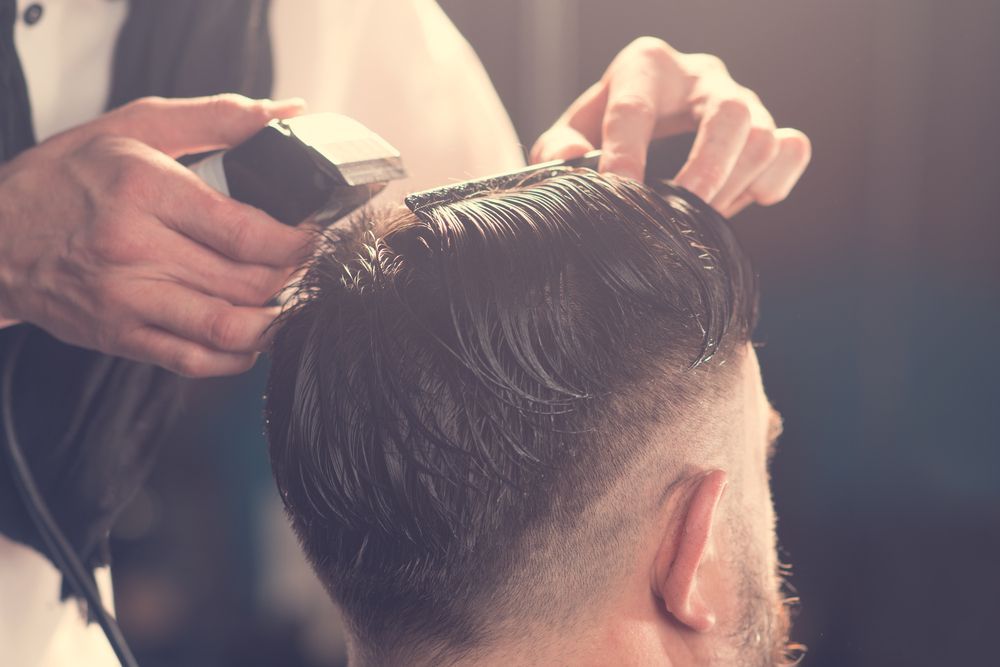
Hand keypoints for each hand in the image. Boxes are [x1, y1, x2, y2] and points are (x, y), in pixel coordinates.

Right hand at [0, 94, 312, 376]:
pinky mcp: (120, 336)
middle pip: (248, 282)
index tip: (314, 237)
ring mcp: (126, 299)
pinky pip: (195, 361)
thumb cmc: (66, 179)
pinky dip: (237, 356)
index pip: (246, 232)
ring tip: (287, 301)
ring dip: (274, 322)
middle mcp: (135, 249)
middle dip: (294, 278)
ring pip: (228, 328)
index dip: (297, 243)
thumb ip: (216, 119)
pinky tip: (251, 336)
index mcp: (144, 191)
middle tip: (306, 266)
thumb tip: (286, 115)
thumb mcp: (133, 128)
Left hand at [531, 37, 811, 216]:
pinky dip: (775, 181)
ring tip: (700, 216)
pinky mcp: (769, 126)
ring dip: (734, 187)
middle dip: (706, 170)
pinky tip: (744, 201)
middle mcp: (701, 75)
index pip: (635, 110)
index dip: (625, 156)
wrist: (641, 133)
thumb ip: (558, 148)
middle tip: (682, 209)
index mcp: (645, 66)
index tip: (618, 194)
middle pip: (728, 114)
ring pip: (763, 137)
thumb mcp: (571, 136)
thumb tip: (577, 160)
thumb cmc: (601, 134)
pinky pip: (792, 150)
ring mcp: (742, 98)